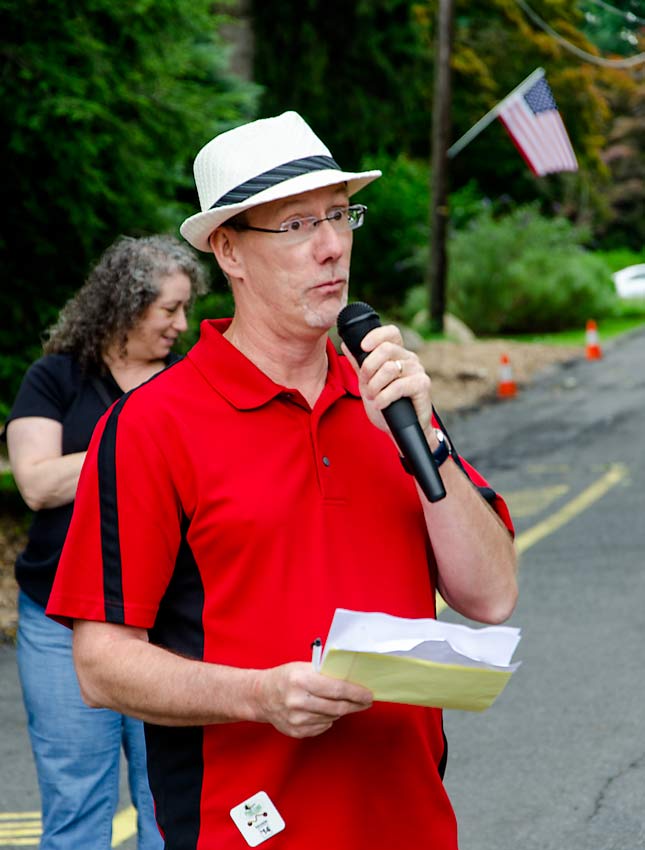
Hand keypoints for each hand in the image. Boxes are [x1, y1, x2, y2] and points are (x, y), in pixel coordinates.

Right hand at [254, 662, 372, 737]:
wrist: (261, 696)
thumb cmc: (286, 678)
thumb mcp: (303, 667)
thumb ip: (325, 674)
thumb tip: (352, 680)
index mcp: (301, 679)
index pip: (336, 688)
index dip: (356, 693)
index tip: (369, 694)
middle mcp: (298, 701)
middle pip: (337, 706)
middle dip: (355, 704)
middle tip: (366, 701)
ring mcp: (297, 719)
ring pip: (332, 717)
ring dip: (341, 710)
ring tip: (342, 703)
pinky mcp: (296, 732)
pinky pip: (322, 726)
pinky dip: (328, 719)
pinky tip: (323, 711)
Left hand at [341, 324, 433, 438]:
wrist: (400, 430)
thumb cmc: (387, 405)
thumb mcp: (368, 383)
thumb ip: (359, 364)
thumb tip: (347, 344)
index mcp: (398, 354)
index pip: (391, 332)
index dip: (376, 336)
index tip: (362, 348)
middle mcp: (410, 359)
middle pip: (386, 348)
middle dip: (368, 368)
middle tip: (365, 385)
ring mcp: (418, 371)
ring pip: (389, 368)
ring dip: (374, 386)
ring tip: (373, 397)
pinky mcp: (423, 385)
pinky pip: (398, 386)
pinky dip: (384, 397)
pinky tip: (380, 404)